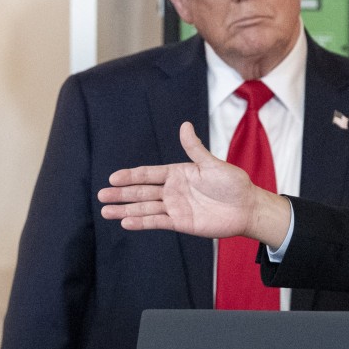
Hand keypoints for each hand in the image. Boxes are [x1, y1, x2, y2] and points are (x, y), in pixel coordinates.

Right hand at [98, 121, 290, 248]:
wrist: (247, 207)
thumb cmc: (233, 183)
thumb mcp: (213, 164)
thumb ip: (195, 149)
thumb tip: (184, 125)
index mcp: (178, 173)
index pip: (149, 174)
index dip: (131, 176)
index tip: (113, 177)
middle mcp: (173, 190)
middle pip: (142, 192)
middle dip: (122, 194)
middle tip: (101, 195)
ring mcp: (176, 207)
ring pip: (145, 208)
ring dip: (126, 210)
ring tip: (106, 211)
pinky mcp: (181, 222)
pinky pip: (158, 222)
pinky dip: (142, 222)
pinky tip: (126, 222)